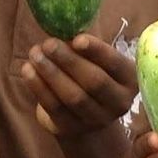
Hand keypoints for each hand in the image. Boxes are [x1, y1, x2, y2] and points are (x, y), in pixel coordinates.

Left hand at [19, 34, 136, 140]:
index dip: (97, 51)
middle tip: (48, 44)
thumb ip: (84, 47)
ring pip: (72, 96)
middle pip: (94, 82)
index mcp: (129, 80)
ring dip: (51, 73)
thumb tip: (63, 29)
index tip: (77, 38)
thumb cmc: (91, 74)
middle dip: (69, 61)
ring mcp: (96, 119)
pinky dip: (38, 87)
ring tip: (34, 54)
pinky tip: (27, 71)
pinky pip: (54, 107)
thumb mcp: (95, 61)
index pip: (115, 64)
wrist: (84, 116)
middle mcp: (118, 102)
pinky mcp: (71, 128)